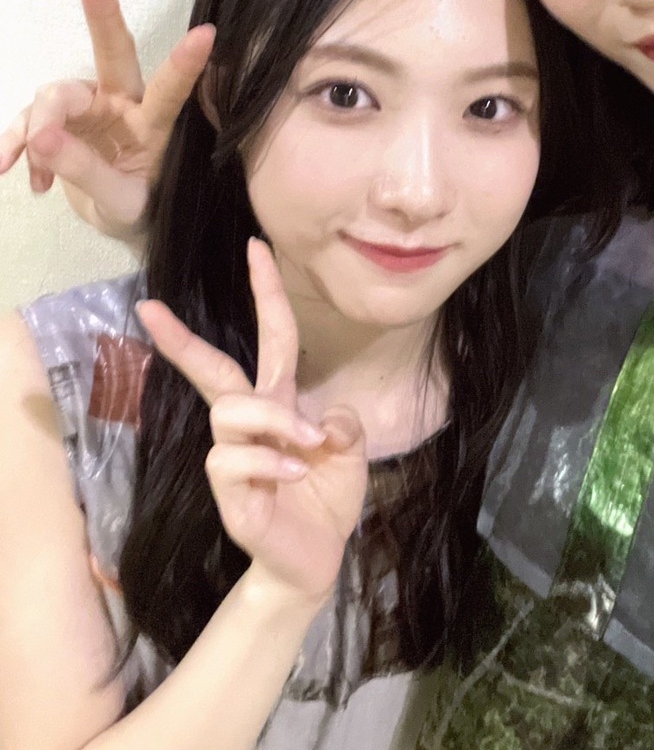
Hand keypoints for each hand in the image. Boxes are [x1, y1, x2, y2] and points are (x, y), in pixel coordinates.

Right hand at [0, 0, 214, 240]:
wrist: (123, 219)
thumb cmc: (140, 204)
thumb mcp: (119, 203)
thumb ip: (82, 171)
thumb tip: (40, 138)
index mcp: (155, 123)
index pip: (171, 90)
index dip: (185, 63)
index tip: (208, 33)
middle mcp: (124, 102)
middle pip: (112, 50)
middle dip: (102, 8)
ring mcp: (91, 105)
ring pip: (54, 95)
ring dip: (34, 131)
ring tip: (34, 176)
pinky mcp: (60, 118)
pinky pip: (29, 119)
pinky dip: (13, 141)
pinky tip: (6, 167)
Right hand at [137, 239, 367, 606]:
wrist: (316, 559)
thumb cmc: (327, 498)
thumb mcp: (351, 451)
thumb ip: (345, 424)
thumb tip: (324, 420)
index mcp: (281, 400)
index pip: (273, 336)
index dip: (267, 291)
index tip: (256, 247)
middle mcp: (250, 422)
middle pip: (212, 370)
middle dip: (182, 339)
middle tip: (149, 308)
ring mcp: (233, 457)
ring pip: (231, 412)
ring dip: (275, 421)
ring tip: (309, 448)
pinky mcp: (228, 493)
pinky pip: (232, 459)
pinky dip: (272, 461)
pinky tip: (297, 474)